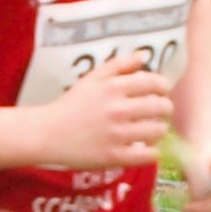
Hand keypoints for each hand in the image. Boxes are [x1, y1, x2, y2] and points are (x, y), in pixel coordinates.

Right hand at [28, 61, 174, 169]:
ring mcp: (116, 134)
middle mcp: (118, 109)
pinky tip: (142, 148)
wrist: (46, 134)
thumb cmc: (70, 105)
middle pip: (162, 107)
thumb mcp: (91, 78)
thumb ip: (119, 64)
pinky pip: (148, 155)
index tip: (158, 93)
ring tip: (149, 131)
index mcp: (114, 87)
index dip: (163, 88)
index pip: (156, 83)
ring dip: (157, 130)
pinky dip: (151, 152)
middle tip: (155, 114)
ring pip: (158, 131)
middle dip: (164, 109)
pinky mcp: (114, 157)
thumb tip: (145, 55)